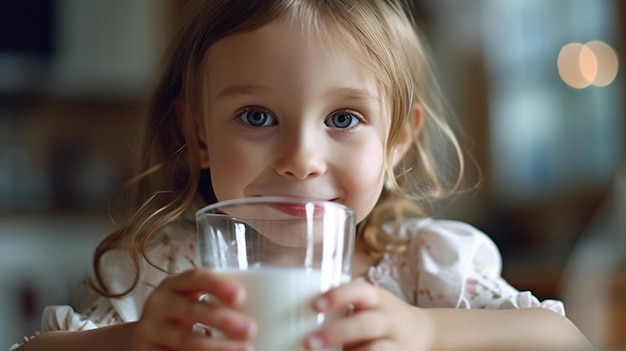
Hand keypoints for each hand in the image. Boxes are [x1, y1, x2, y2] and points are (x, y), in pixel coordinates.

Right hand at [130, 268, 256, 350]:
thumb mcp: (193, 303)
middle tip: (250, 329)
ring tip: (243, 350)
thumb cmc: (183, 317)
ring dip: (216, 348)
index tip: (241, 296)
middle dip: (223, 319)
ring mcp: (148, 330)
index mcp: (175, 284)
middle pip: (191, 309)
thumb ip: (218, 303)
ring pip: (184, 340)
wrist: (144, 340)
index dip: (218, 284)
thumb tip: (264, 312)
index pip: (195, 277)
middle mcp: (159, 303)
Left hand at [305, 280, 432, 350]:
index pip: (360, 290)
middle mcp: (388, 318)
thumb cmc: (381, 315)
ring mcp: (395, 342)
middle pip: (366, 325)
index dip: (339, 296)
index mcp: (376, 298)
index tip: (315, 304)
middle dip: (337, 334)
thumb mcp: (368, 303)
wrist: (423, 332)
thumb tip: (296, 316)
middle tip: (309, 342)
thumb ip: (343, 307)